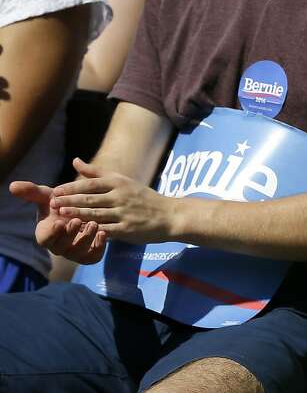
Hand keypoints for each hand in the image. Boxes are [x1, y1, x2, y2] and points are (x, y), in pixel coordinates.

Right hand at [12, 180, 107, 263]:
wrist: (84, 208)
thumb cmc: (61, 203)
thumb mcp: (48, 196)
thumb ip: (32, 192)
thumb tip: (12, 185)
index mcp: (46, 234)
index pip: (46, 238)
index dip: (52, 232)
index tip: (59, 222)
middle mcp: (59, 246)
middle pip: (62, 247)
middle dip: (70, 234)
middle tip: (78, 221)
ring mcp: (75, 252)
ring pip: (79, 253)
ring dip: (86, 239)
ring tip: (94, 224)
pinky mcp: (90, 254)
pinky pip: (93, 256)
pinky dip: (99, 246)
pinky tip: (104, 233)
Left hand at [48, 158, 176, 244]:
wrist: (170, 215)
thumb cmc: (144, 198)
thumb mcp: (123, 181)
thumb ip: (97, 172)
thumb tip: (75, 161)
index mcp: (119, 184)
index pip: (91, 184)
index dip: (72, 187)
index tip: (56, 190)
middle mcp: (121, 197)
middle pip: (90, 198)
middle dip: (70, 200)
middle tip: (52, 202)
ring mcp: (124, 213)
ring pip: (96, 214)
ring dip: (77, 214)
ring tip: (61, 214)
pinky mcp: (127, 229)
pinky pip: (106, 230)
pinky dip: (93, 230)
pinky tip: (80, 231)